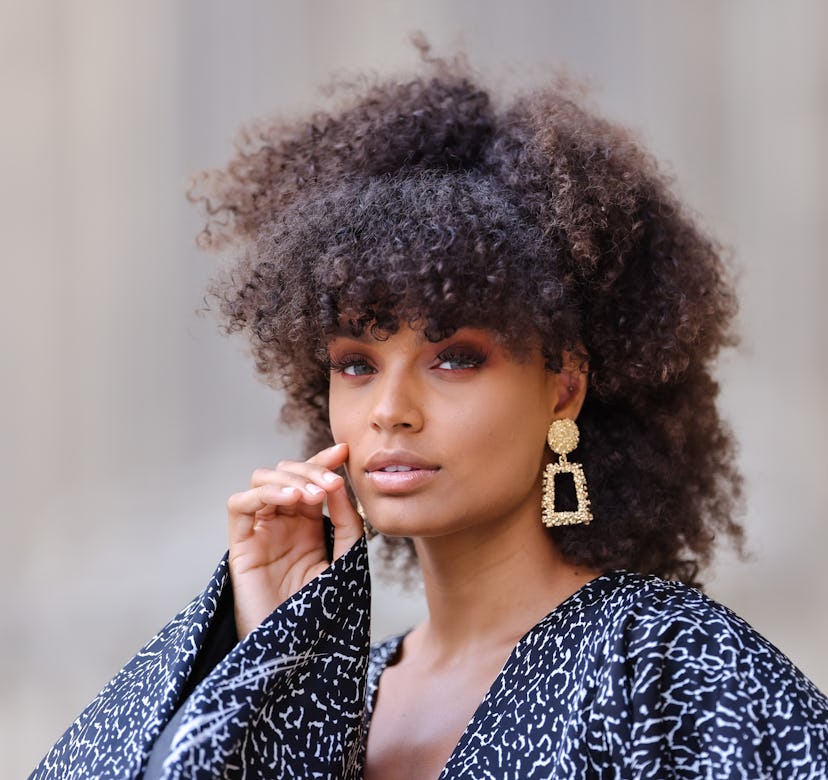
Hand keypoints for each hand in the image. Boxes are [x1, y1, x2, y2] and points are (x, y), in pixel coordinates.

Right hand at [226, 442, 362, 637]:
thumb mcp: (344, 559)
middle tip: (331, 483)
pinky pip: (239, 505)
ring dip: (288, 479)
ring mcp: (260, 532)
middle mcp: (282, 522)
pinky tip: (290, 500)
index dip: (324, 460)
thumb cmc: (321, 610)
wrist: (297, 651)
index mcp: (307, 523)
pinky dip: (263, 494)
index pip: (311, 479)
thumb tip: (338, 482)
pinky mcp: (241, 546)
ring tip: (313, 495)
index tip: (345, 451)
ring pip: (261, 481)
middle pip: (286, 472)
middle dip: (310, 469)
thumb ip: (346, 522)